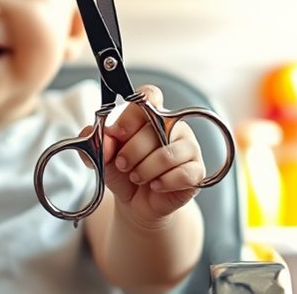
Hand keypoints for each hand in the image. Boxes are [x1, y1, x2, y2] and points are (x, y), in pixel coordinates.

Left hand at [97, 85, 203, 223]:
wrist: (135, 202)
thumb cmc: (123, 172)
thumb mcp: (103, 156)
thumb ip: (99, 142)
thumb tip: (106, 136)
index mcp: (150, 114)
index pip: (150, 95)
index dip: (132, 113)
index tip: (117, 132)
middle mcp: (173, 126)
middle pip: (155, 127)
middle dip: (131, 151)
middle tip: (121, 164)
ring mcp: (189, 148)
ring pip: (168, 154)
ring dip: (145, 169)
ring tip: (137, 177)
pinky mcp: (197, 171)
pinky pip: (184, 174)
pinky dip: (164, 182)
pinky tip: (155, 186)